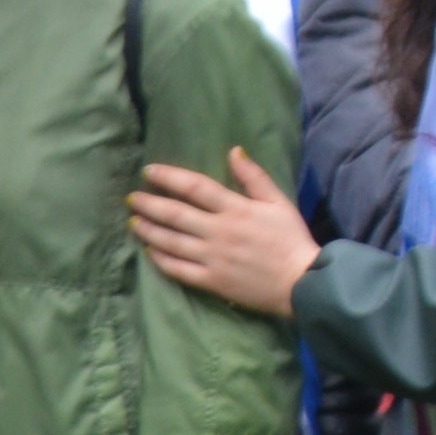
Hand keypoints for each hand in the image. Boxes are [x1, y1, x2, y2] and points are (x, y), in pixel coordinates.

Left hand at [125, 150, 318, 318]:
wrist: (304, 283)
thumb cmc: (291, 240)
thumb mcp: (279, 203)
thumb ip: (254, 177)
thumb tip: (234, 150)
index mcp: (236, 209)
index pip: (195, 187)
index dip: (168, 176)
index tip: (148, 171)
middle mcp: (219, 231)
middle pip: (175, 213)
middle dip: (149, 203)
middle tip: (131, 197)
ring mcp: (213, 258)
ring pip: (171, 241)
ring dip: (148, 230)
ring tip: (132, 221)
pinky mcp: (212, 281)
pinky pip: (179, 269)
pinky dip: (161, 260)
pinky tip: (149, 251)